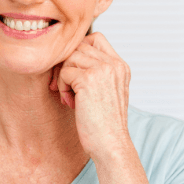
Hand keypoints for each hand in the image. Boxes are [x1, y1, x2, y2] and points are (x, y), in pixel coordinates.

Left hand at [49, 32, 131, 159]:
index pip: (96, 38)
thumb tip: (69, 58)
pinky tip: (70, 103)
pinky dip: (62, 87)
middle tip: (66, 86)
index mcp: (121, 66)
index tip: (74, 72)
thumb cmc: (105, 124)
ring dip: (63, 77)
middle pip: (79, 46)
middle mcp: (114, 64)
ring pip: (69, 58)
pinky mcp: (88, 80)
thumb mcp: (107, 92)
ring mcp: (102, 70)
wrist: (110, 144)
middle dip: (67, 65)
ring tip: (70, 97)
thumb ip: (97, 72)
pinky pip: (64, 72)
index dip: (79, 51)